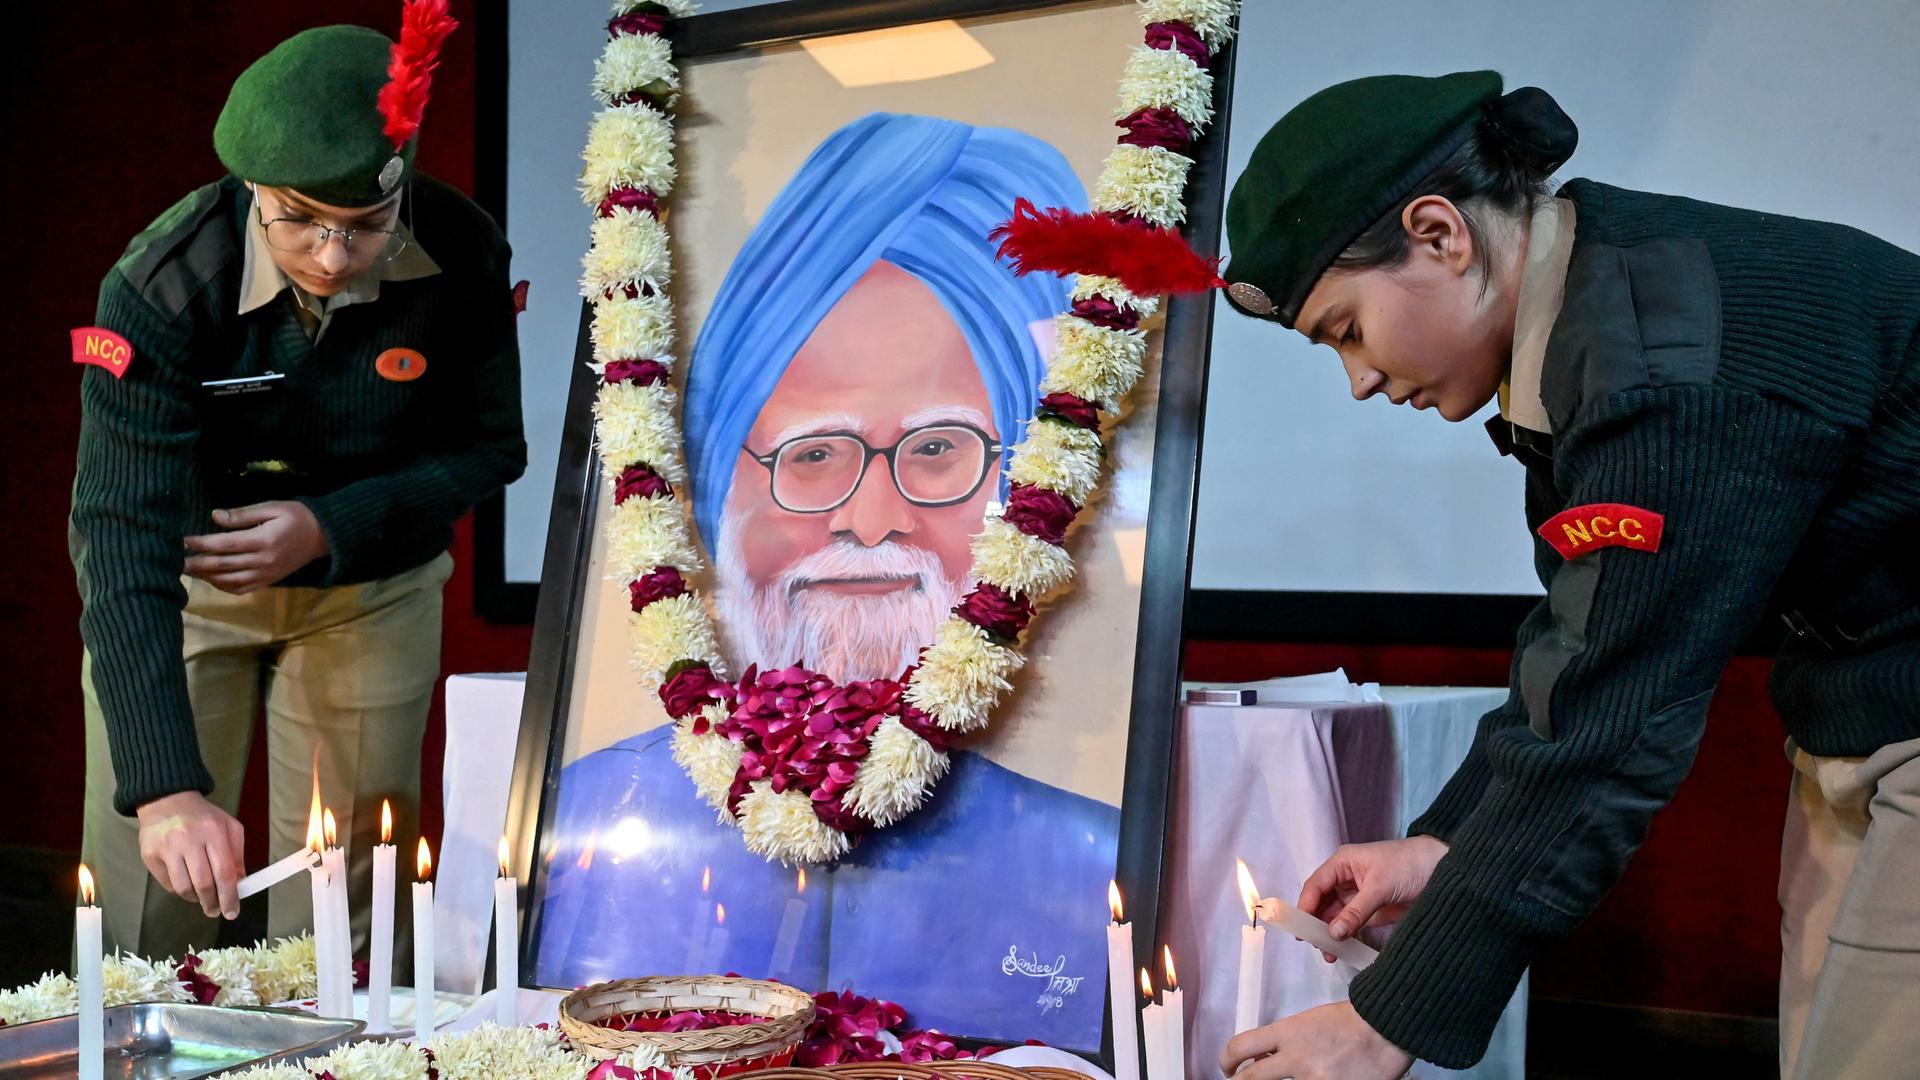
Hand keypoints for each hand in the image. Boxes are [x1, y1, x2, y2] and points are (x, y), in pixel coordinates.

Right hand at [136, 791, 245, 918]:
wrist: (167, 800)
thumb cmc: (203, 816)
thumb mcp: (229, 827)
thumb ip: (237, 854)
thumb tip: (240, 883)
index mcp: (213, 832)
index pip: (223, 872)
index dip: (229, 896)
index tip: (232, 912)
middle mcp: (188, 840)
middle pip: (203, 883)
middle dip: (212, 903)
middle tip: (216, 910)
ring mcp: (166, 848)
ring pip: (183, 888)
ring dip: (195, 899)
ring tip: (202, 898)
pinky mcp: (149, 856)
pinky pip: (167, 884)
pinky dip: (180, 889)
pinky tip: (186, 884)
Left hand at [183, 501, 328, 593]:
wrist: (323, 536)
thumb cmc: (296, 516)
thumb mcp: (272, 507)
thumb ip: (243, 514)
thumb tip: (215, 517)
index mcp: (263, 540)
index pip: (224, 544)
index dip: (201, 544)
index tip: (182, 541)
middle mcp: (263, 561)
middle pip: (223, 565)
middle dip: (197, 563)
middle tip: (176, 561)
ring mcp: (266, 574)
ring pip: (229, 580)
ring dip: (207, 577)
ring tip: (190, 571)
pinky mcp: (269, 581)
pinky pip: (242, 589)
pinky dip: (224, 587)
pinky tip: (212, 580)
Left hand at [1220, 1000, 1412, 1079]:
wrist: (1388, 1029)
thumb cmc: (1355, 1022)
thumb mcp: (1311, 1022)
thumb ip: (1287, 1042)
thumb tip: (1266, 1059)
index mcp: (1289, 1032)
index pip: (1241, 1046)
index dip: (1227, 1060)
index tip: (1227, 1067)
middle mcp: (1297, 1059)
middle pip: (1250, 1079)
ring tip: (1293, 1078)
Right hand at [1298, 836, 1447, 960]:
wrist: (1444, 869)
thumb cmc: (1409, 865)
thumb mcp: (1380, 887)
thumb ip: (1355, 912)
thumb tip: (1332, 935)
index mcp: (1342, 863)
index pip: (1316, 886)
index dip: (1306, 906)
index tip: (1301, 929)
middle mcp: (1345, 879)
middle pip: (1322, 903)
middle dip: (1317, 925)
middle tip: (1318, 948)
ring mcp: (1358, 896)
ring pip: (1335, 916)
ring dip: (1330, 934)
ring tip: (1330, 955)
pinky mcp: (1371, 910)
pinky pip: (1351, 924)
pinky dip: (1345, 937)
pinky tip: (1342, 950)